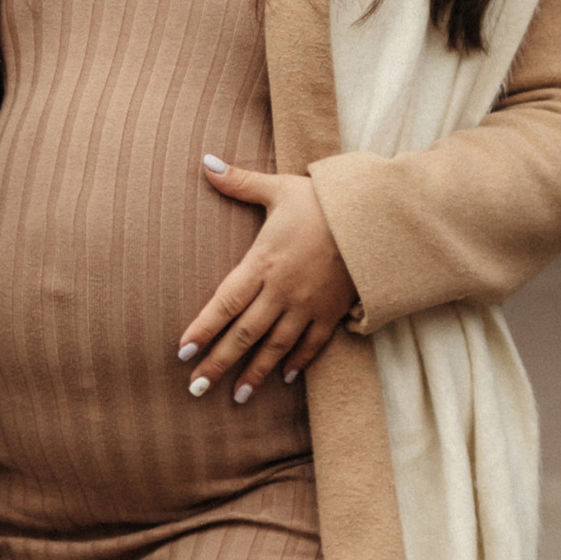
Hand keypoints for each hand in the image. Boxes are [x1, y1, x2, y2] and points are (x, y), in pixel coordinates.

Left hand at [177, 160, 353, 404]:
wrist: (377, 217)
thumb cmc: (324, 200)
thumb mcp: (279, 188)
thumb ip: (239, 182)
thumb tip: (205, 162)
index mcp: (263, 263)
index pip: (224, 303)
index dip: (203, 329)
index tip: (182, 352)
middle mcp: (282, 291)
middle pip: (244, 334)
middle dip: (219, 362)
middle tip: (197, 388)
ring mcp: (308, 305)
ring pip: (275, 347)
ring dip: (254, 373)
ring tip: (236, 397)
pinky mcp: (333, 311)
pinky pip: (312, 344)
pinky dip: (297, 362)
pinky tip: (284, 378)